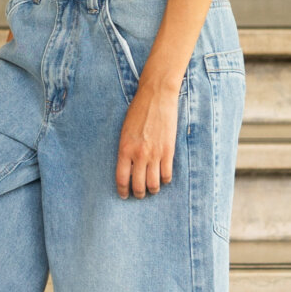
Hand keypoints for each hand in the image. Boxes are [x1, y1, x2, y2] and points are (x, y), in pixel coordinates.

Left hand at [115, 74, 180, 198]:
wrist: (156, 97)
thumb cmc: (138, 111)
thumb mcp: (125, 131)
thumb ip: (126, 149)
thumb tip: (128, 166)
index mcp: (124, 149)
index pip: (121, 178)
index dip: (122, 190)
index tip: (124, 195)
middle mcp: (139, 155)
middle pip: (138, 185)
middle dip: (138, 193)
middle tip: (139, 194)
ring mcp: (154, 154)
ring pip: (153, 184)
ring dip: (153, 190)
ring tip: (152, 189)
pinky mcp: (168, 151)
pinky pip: (167, 174)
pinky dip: (165, 180)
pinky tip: (164, 178)